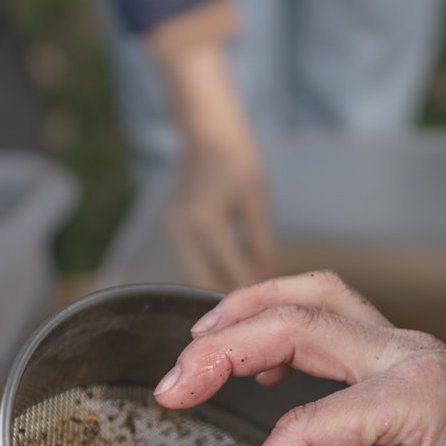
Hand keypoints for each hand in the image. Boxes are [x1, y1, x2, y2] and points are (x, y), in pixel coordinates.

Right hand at [152, 272, 445, 445]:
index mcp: (418, 401)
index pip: (306, 427)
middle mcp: (412, 356)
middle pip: (297, 323)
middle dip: (224, 351)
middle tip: (171, 389)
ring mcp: (409, 349)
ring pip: (315, 298)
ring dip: (251, 312)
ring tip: (196, 349)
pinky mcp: (404, 357)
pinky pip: (335, 313)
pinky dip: (285, 319)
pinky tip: (253, 357)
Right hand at [158, 40, 273, 288]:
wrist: (206, 130)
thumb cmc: (238, 158)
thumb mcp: (255, 202)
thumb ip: (261, 244)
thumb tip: (269, 280)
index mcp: (206, 221)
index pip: (232, 269)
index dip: (253, 290)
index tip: (273, 309)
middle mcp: (183, 229)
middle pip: (206, 281)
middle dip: (232, 300)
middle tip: (260, 314)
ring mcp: (173, 230)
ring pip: (196, 275)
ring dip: (220, 287)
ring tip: (250, 299)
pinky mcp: (173, 228)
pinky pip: (193, 260)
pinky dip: (212, 270)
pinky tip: (234, 275)